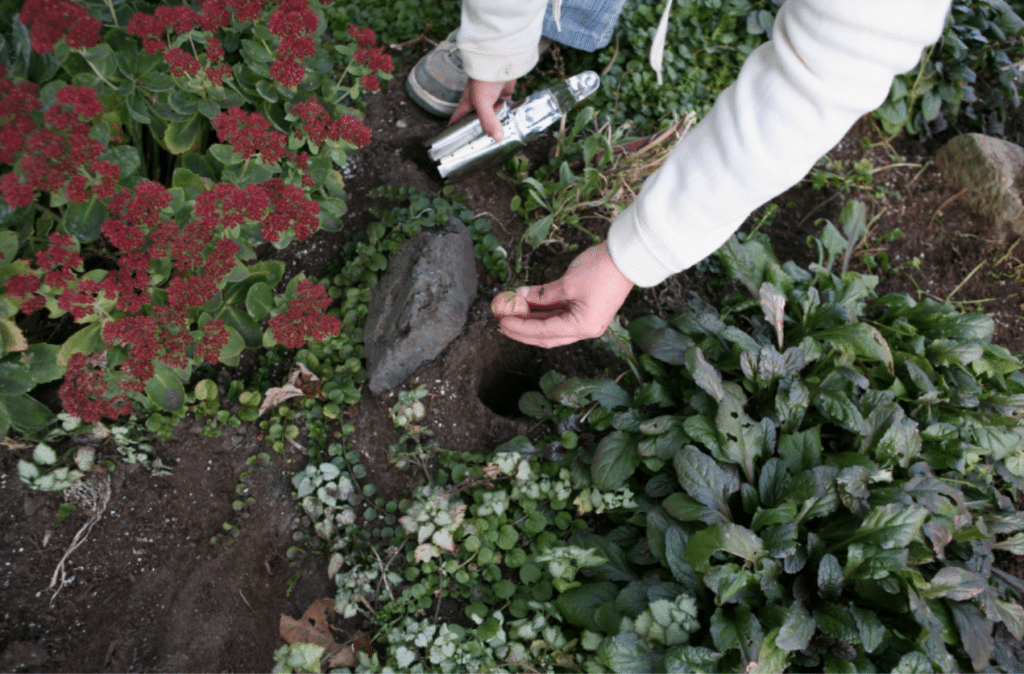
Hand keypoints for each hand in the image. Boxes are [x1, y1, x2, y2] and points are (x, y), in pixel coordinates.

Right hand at [449, 78, 515, 140]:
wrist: (500, 60)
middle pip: (476, 122)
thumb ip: (488, 120)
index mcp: (466, 105)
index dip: (455, 133)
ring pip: (492, 117)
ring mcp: (491, 100)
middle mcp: (478, 104)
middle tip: (484, 146)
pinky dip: (509, 116)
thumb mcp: (481, 101)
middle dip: (479, 133)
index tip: (457, 146)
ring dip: (496, 126)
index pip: (457, 122)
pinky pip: (506, 109)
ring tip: (500, 139)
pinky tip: (512, 124)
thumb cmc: (483, 77)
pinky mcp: (504, 96)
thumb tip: (497, 138)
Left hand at [490, 242, 634, 347]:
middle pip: (547, 335)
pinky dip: (543, 311)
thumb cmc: (602, 270)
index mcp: (582, 326)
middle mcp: (585, 328)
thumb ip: (543, 294)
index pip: (543, 332)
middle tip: (502, 321)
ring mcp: (586, 320)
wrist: (627, 257)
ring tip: (511, 312)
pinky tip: (527, 305)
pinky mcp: (585, 310)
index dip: (520, 328)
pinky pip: (559, 314)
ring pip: (552, 325)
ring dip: (531, 319)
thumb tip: (522, 297)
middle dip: (523, 329)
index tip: (502, 321)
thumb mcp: (567, 282)